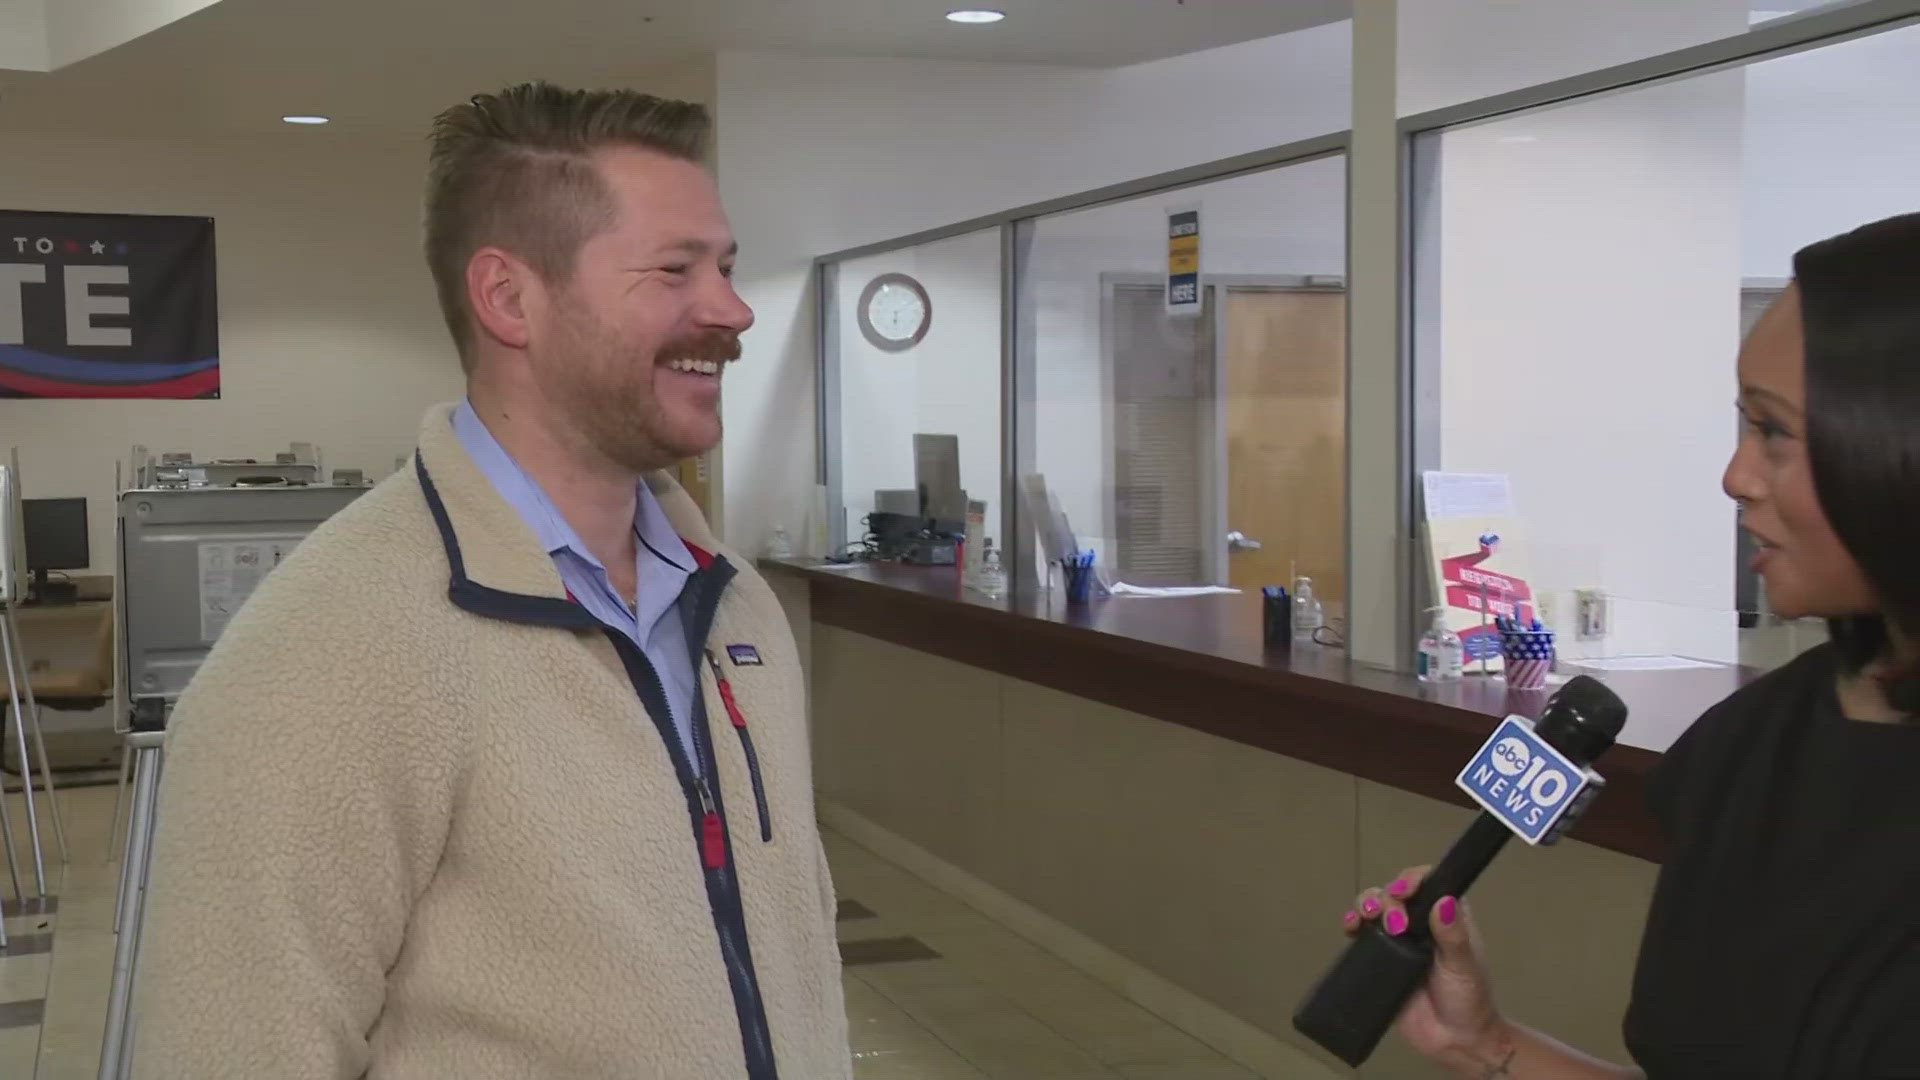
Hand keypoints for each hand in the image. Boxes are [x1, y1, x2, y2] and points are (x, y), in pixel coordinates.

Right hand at [1344, 865, 1506, 1068]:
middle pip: (1396, 892)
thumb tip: (1444, 902)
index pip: (1429, 884)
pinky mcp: (1381, 959)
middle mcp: (1422, 925)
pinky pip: (1362, 935)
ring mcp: (1399, 941)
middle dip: (1388, 897)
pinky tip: (1350, 926)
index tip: (1405, 890)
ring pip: (1376, 907)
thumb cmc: (1468, 1001)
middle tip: (1393, 922)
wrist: (1453, 1042)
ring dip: (1367, 905)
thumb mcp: (1464, 967)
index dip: (1413, 880)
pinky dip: (1353, 924)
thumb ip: (1454, 936)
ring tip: (1367, 918)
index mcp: (1448, 919)